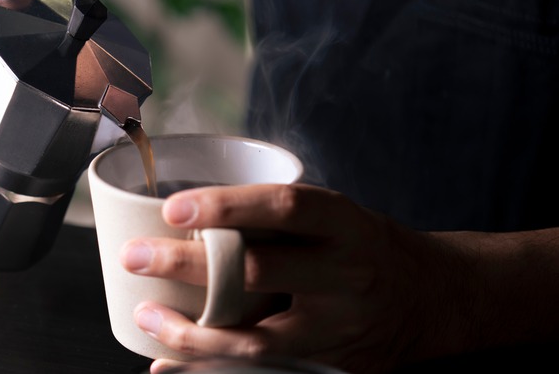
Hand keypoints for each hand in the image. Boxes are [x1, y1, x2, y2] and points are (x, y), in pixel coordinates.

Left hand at [120, 184, 469, 373]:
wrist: (429, 299)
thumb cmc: (364, 247)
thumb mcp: (336, 216)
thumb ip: (280, 217)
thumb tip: (193, 212)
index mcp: (342, 222)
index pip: (284, 206)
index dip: (227, 206)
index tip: (172, 207)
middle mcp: (343, 272)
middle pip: (259, 271)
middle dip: (188, 265)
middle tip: (135, 255)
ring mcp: (335, 322)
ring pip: (255, 334)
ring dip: (191, 329)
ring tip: (146, 312)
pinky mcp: (325, 358)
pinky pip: (260, 365)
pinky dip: (209, 364)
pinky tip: (168, 363)